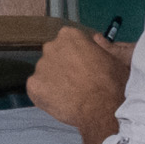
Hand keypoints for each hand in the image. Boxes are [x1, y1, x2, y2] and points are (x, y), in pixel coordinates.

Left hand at [29, 27, 133, 142]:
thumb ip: (97, 46)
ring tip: (69, 95)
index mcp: (69, 36)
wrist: (102, 107)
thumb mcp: (111, 57)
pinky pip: (37, 89)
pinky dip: (45, 96)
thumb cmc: (111, 83)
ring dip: (53, 82)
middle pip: (53, 56)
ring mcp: (41, 66)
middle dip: (61, 67)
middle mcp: (51, 47)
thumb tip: (94, 40)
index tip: (80, 66)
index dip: (74, 56)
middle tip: (75, 82)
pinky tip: (60, 102)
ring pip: (44, 73)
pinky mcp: (33, 85)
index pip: (66, 41)